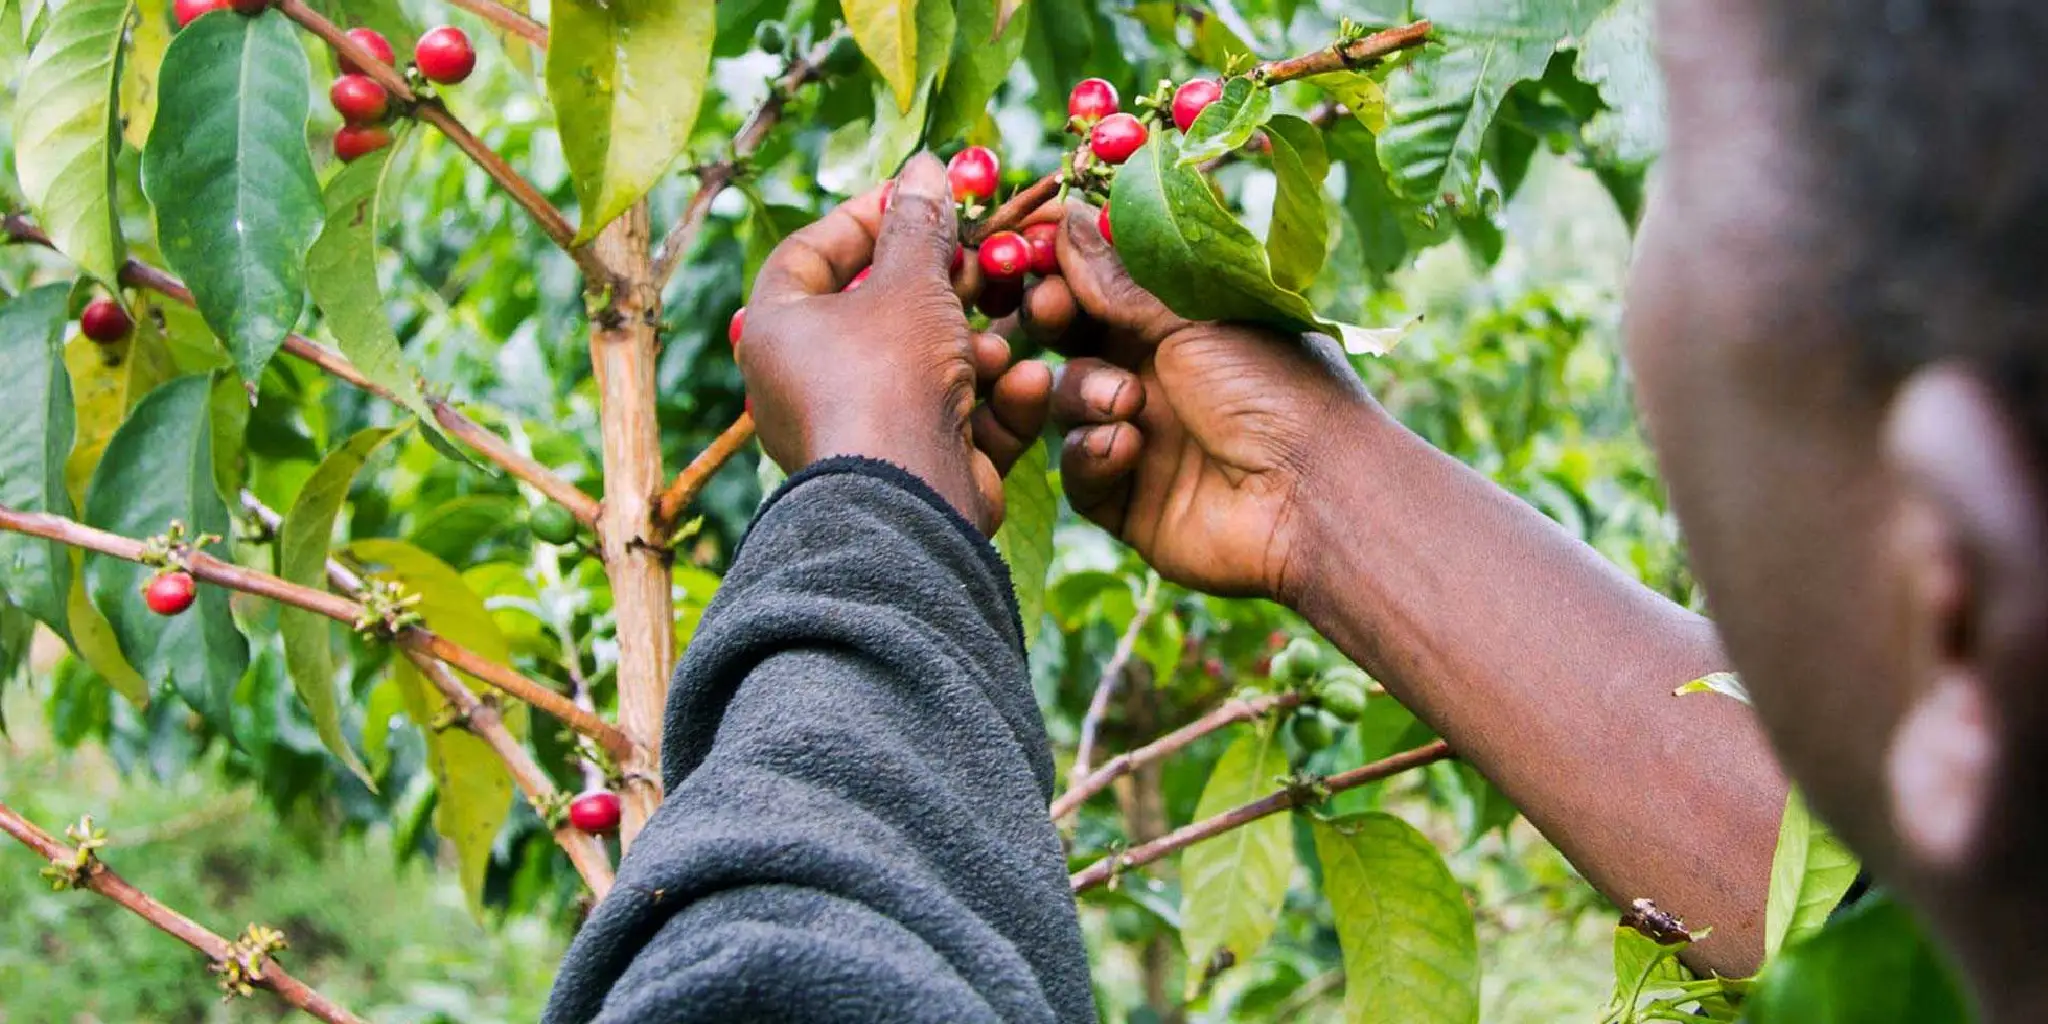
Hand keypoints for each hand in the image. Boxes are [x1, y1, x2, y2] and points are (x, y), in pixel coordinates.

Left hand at [740, 153, 1047, 534]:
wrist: (906, 499)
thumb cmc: (888, 375)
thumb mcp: (910, 282)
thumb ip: (920, 224)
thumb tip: (925, 167)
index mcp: (778, 330)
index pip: (809, 254)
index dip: (864, 217)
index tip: (917, 196)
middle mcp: (805, 382)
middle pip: (879, 312)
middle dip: (940, 286)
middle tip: (982, 260)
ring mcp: (859, 429)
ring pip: (927, 368)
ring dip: (975, 349)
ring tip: (998, 341)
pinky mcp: (910, 468)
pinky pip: (954, 419)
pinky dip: (991, 402)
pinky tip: (1023, 385)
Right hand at [1018, 202, 1381, 600]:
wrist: (1312, 498)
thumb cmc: (1275, 389)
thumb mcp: (1196, 319)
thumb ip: (1121, 279)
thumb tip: (1069, 217)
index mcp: (1186, 321)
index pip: (1106, 282)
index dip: (1066, 264)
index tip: (1031, 242)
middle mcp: (1161, 375)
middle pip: (1074, 338)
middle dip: (1053, 321)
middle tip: (1049, 310)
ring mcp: (1142, 436)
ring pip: (1067, 402)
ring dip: (1086, 394)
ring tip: (1126, 403)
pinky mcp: (1128, 499)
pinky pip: (1079, 470)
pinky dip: (1093, 455)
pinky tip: (1127, 449)